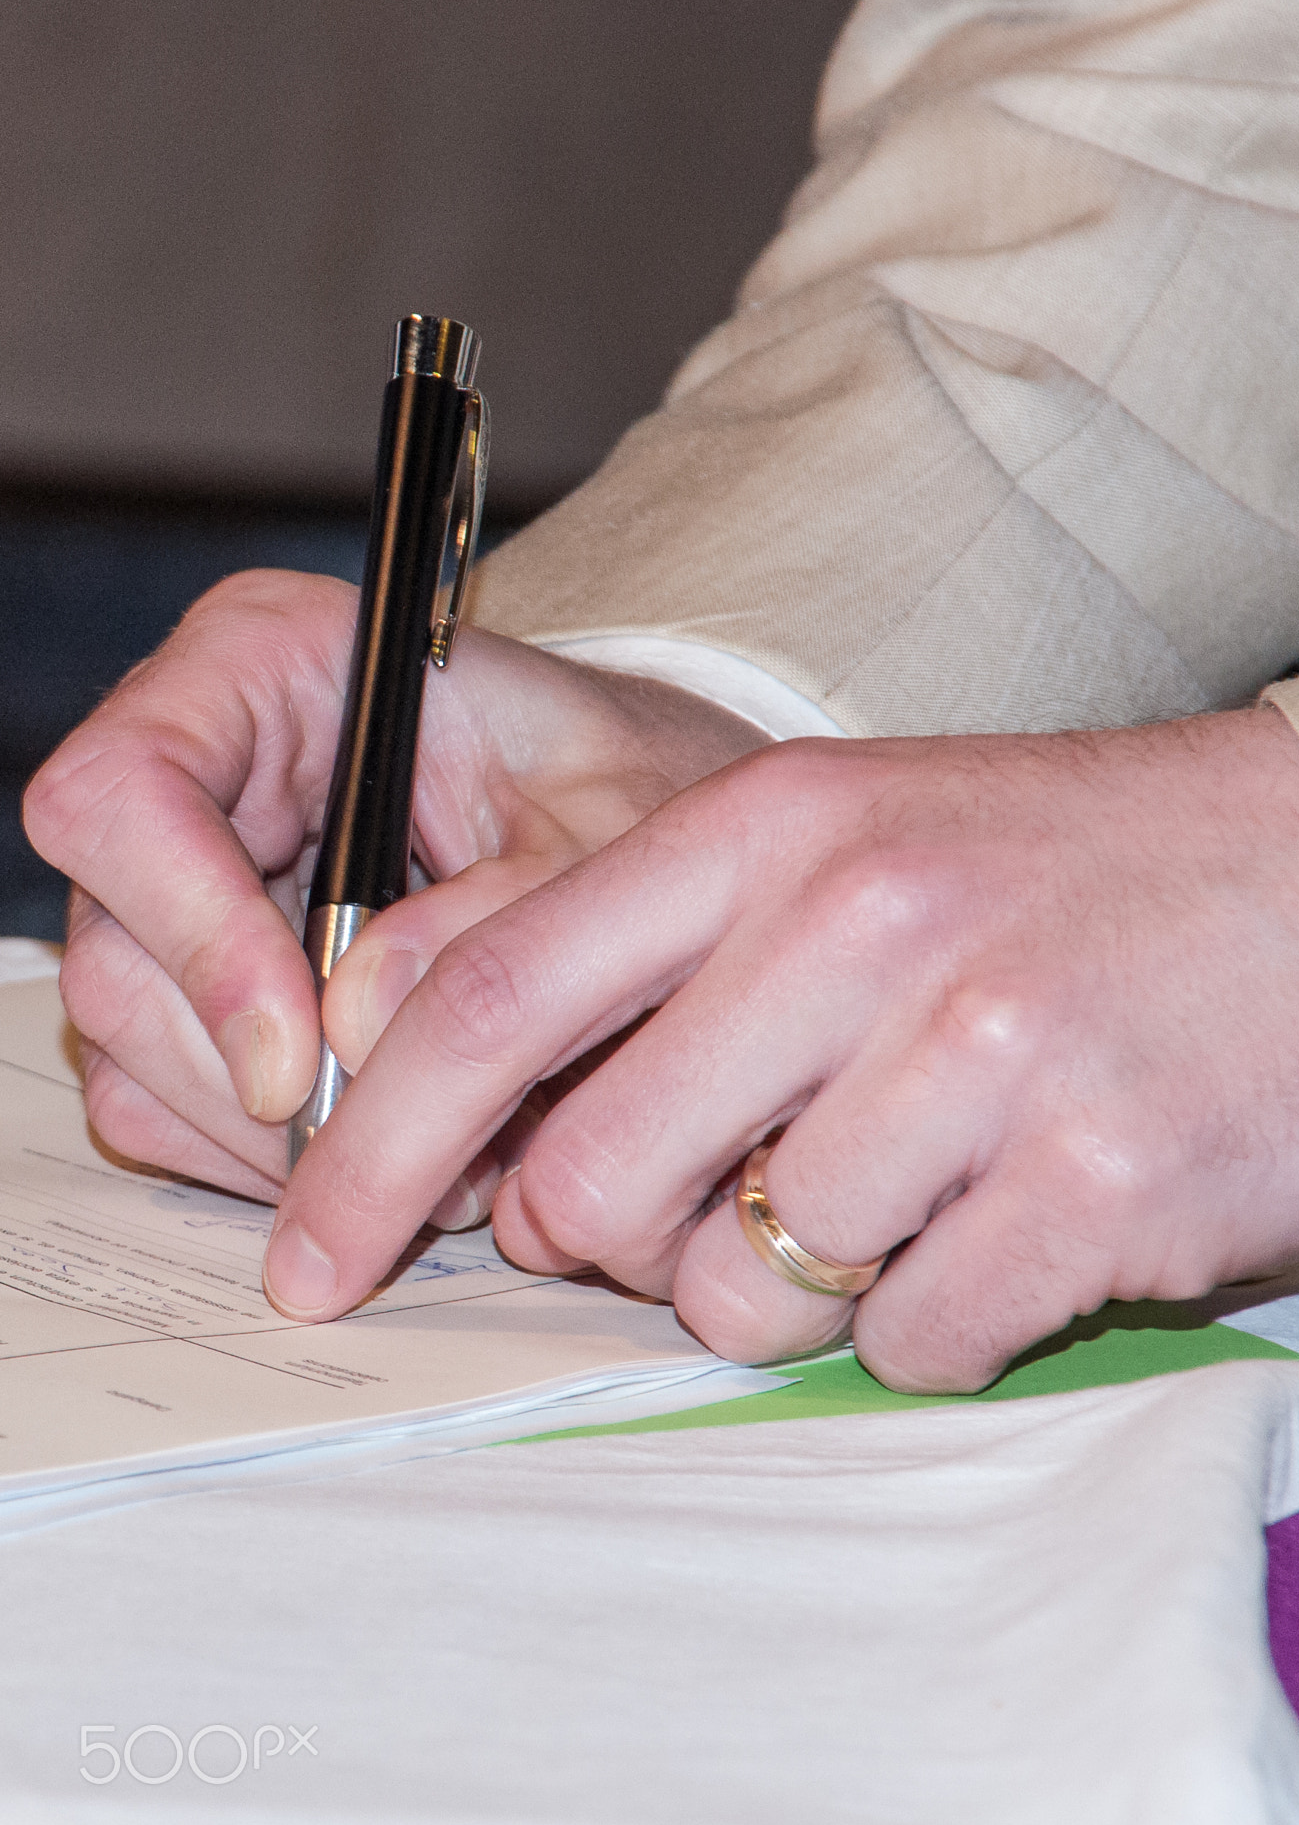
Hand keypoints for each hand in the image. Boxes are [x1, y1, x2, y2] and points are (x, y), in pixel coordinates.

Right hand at [23, 568, 766, 1212]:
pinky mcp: (194, 994)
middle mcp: (200, 776)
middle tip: (401, 1148)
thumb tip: (360, 1019)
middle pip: (117, 953)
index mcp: (266, 665)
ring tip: (438, 1156)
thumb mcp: (608, 837)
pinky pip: (169, 1107)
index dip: (195, 932)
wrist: (654, 845)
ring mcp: (182, 894)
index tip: (296, 1058)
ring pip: (137, 1051)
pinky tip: (394, 1146)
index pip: (124, 790)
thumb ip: (501, 914)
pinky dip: (270, 1158)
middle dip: (250, 1078)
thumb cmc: (624, 793)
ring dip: (275, 1139)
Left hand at [264, 705, 1298, 1389]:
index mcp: (771, 827)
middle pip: (590, 1182)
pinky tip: (1014, 1221)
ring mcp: (979, 1057)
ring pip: (742, 1290)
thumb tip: (508, 1144)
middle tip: (718, 1206)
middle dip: (620, 1240)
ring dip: (792, 1285)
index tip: (312, 1257)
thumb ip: (675, 963)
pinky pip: (905, 1345)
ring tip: (912, 1190)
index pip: (491, 996)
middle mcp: (857, 927)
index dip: (367, 1145)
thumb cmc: (1073, 874)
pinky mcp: (1093, 1185)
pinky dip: (933, 1319)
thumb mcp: (857, 843)